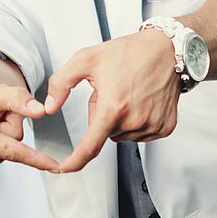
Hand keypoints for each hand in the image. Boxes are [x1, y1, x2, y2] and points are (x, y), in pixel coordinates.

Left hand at [44, 29, 179, 172]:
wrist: (168, 49)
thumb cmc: (129, 52)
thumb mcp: (86, 59)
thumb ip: (61, 83)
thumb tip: (48, 107)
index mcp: (113, 107)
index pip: (90, 146)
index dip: (75, 161)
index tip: (64, 168)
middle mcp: (135, 121)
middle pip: (105, 134)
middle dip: (103, 116)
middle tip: (113, 91)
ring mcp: (152, 126)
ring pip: (122, 135)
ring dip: (120, 120)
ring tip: (130, 94)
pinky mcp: (165, 127)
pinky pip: (140, 134)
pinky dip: (137, 122)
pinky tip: (143, 101)